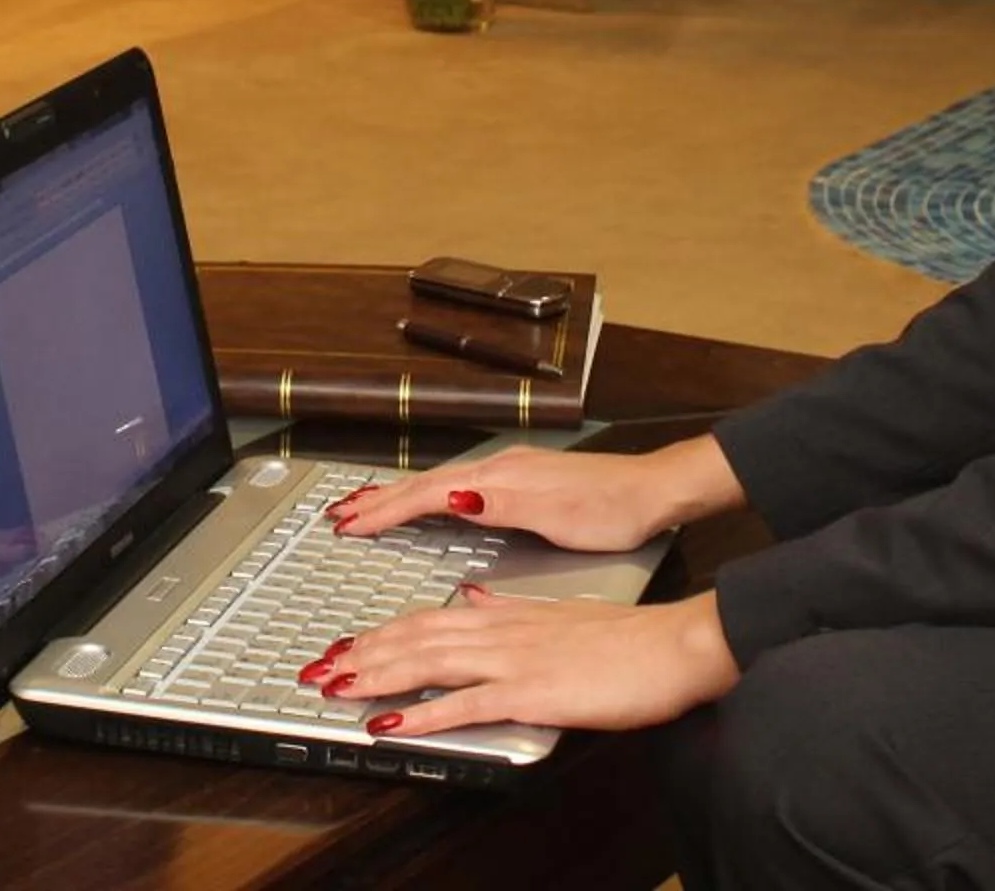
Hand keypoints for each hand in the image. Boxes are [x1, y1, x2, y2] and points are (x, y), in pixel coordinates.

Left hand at [301, 588, 738, 736]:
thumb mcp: (560, 614)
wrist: (673, 646)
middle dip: (362, 652)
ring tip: (334, 685)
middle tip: (317, 666)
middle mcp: (501, 631)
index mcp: (507, 614)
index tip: (347, 642)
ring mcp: (513, 660)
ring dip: (374, 675)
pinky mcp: (530, 692)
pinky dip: (418, 712)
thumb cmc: (627, 639)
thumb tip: (471, 595)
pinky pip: (463, 704)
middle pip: (416, 637)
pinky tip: (386, 724)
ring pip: (427, 662)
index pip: (430, 617)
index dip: (383, 631)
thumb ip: (509, 607)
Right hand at [323, 435, 740, 551]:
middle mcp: (500, 469)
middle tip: (340, 514)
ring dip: (400, 498)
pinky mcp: (523, 484)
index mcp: (501, 479)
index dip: (385, 510)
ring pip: (440, 484)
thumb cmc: (612, 509)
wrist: (654, 492)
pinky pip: (459, 489)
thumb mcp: (556, 515)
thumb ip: (500, 505)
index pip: (428, 493)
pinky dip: (431, 497)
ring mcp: (510, 474)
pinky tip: (431, 504)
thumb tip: (451, 496)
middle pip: (426, 483)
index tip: (350, 524)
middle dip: (380, 500)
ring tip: (368, 509)